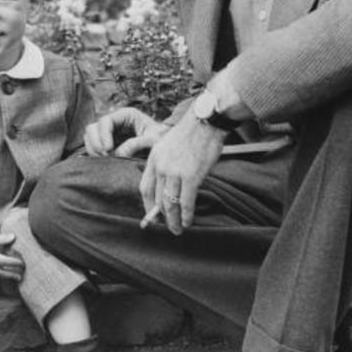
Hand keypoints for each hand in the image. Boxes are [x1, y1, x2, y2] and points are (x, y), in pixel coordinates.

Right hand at [84, 106, 167, 157]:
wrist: (167, 148)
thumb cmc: (162, 139)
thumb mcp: (153, 139)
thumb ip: (136, 144)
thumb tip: (117, 153)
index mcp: (125, 115)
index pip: (106, 121)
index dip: (103, 135)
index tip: (109, 150)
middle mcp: (114, 122)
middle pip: (93, 128)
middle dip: (96, 143)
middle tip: (106, 157)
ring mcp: (109, 133)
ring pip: (90, 137)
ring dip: (93, 149)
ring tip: (105, 160)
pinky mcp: (107, 144)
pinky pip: (93, 147)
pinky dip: (95, 154)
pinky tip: (105, 162)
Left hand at [140, 109, 225, 235]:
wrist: (205, 121)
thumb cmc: (191, 133)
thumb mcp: (168, 145)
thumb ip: (165, 164)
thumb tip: (169, 186)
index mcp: (154, 158)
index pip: (145, 187)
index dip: (148, 205)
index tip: (152, 215)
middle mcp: (161, 167)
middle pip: (157, 199)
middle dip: (161, 217)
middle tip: (167, 227)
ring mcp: (175, 172)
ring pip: (170, 204)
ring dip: (173, 220)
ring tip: (177, 230)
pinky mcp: (191, 176)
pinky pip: (186, 202)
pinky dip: (186, 215)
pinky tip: (188, 222)